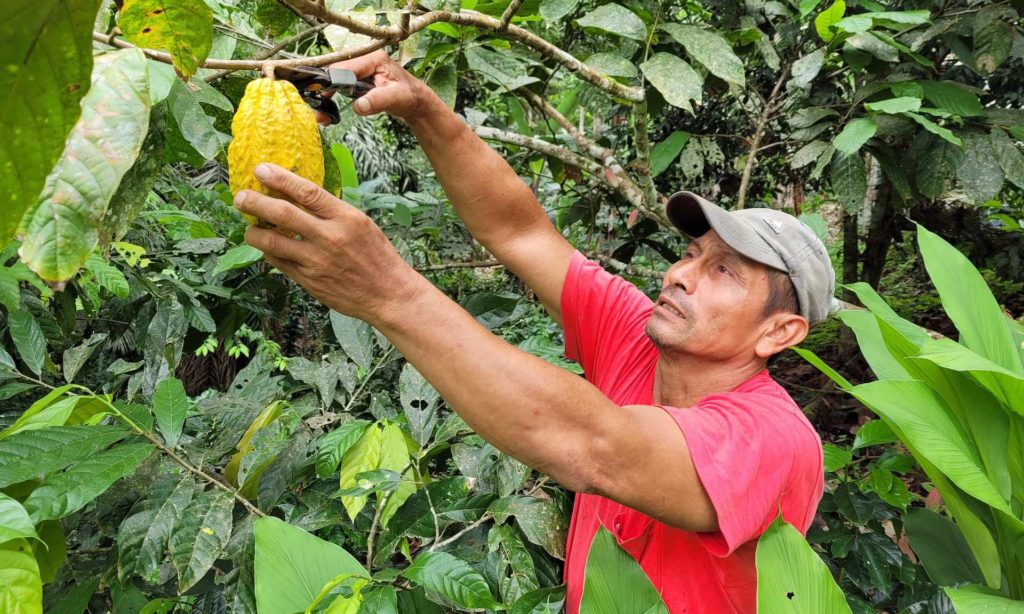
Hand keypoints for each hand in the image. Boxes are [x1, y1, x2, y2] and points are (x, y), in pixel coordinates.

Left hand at [233, 163, 419, 322]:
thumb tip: (300, 196)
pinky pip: (279, 262)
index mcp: (346, 218)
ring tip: (249, 226)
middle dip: (255, 202)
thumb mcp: (361, 224)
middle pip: (282, 213)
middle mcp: (329, 237)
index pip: (307, 191)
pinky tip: (267, 245)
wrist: (388, 294)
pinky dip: (268, 251)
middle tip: (240, 197)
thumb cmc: (377, 256)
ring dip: (254, 231)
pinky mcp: (308, 281)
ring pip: (272, 241)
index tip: (260, 169)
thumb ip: (332, 211)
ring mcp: (316, 261)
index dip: (280, 178)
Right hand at [313, 50, 437, 124]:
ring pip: (334, 78)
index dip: (331, 80)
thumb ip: (378, 101)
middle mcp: (363, 59)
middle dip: (322, 90)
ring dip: (324, 96)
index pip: (345, 67)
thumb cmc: (409, 95)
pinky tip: (326, 114)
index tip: (319, 96)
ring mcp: (359, 68)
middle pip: (335, 71)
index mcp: (372, 58)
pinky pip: (339, 85)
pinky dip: (331, 97)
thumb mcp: (396, 98)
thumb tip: (358, 105)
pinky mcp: (356, 77)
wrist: (415, 100)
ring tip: (320, 116)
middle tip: (316, 111)